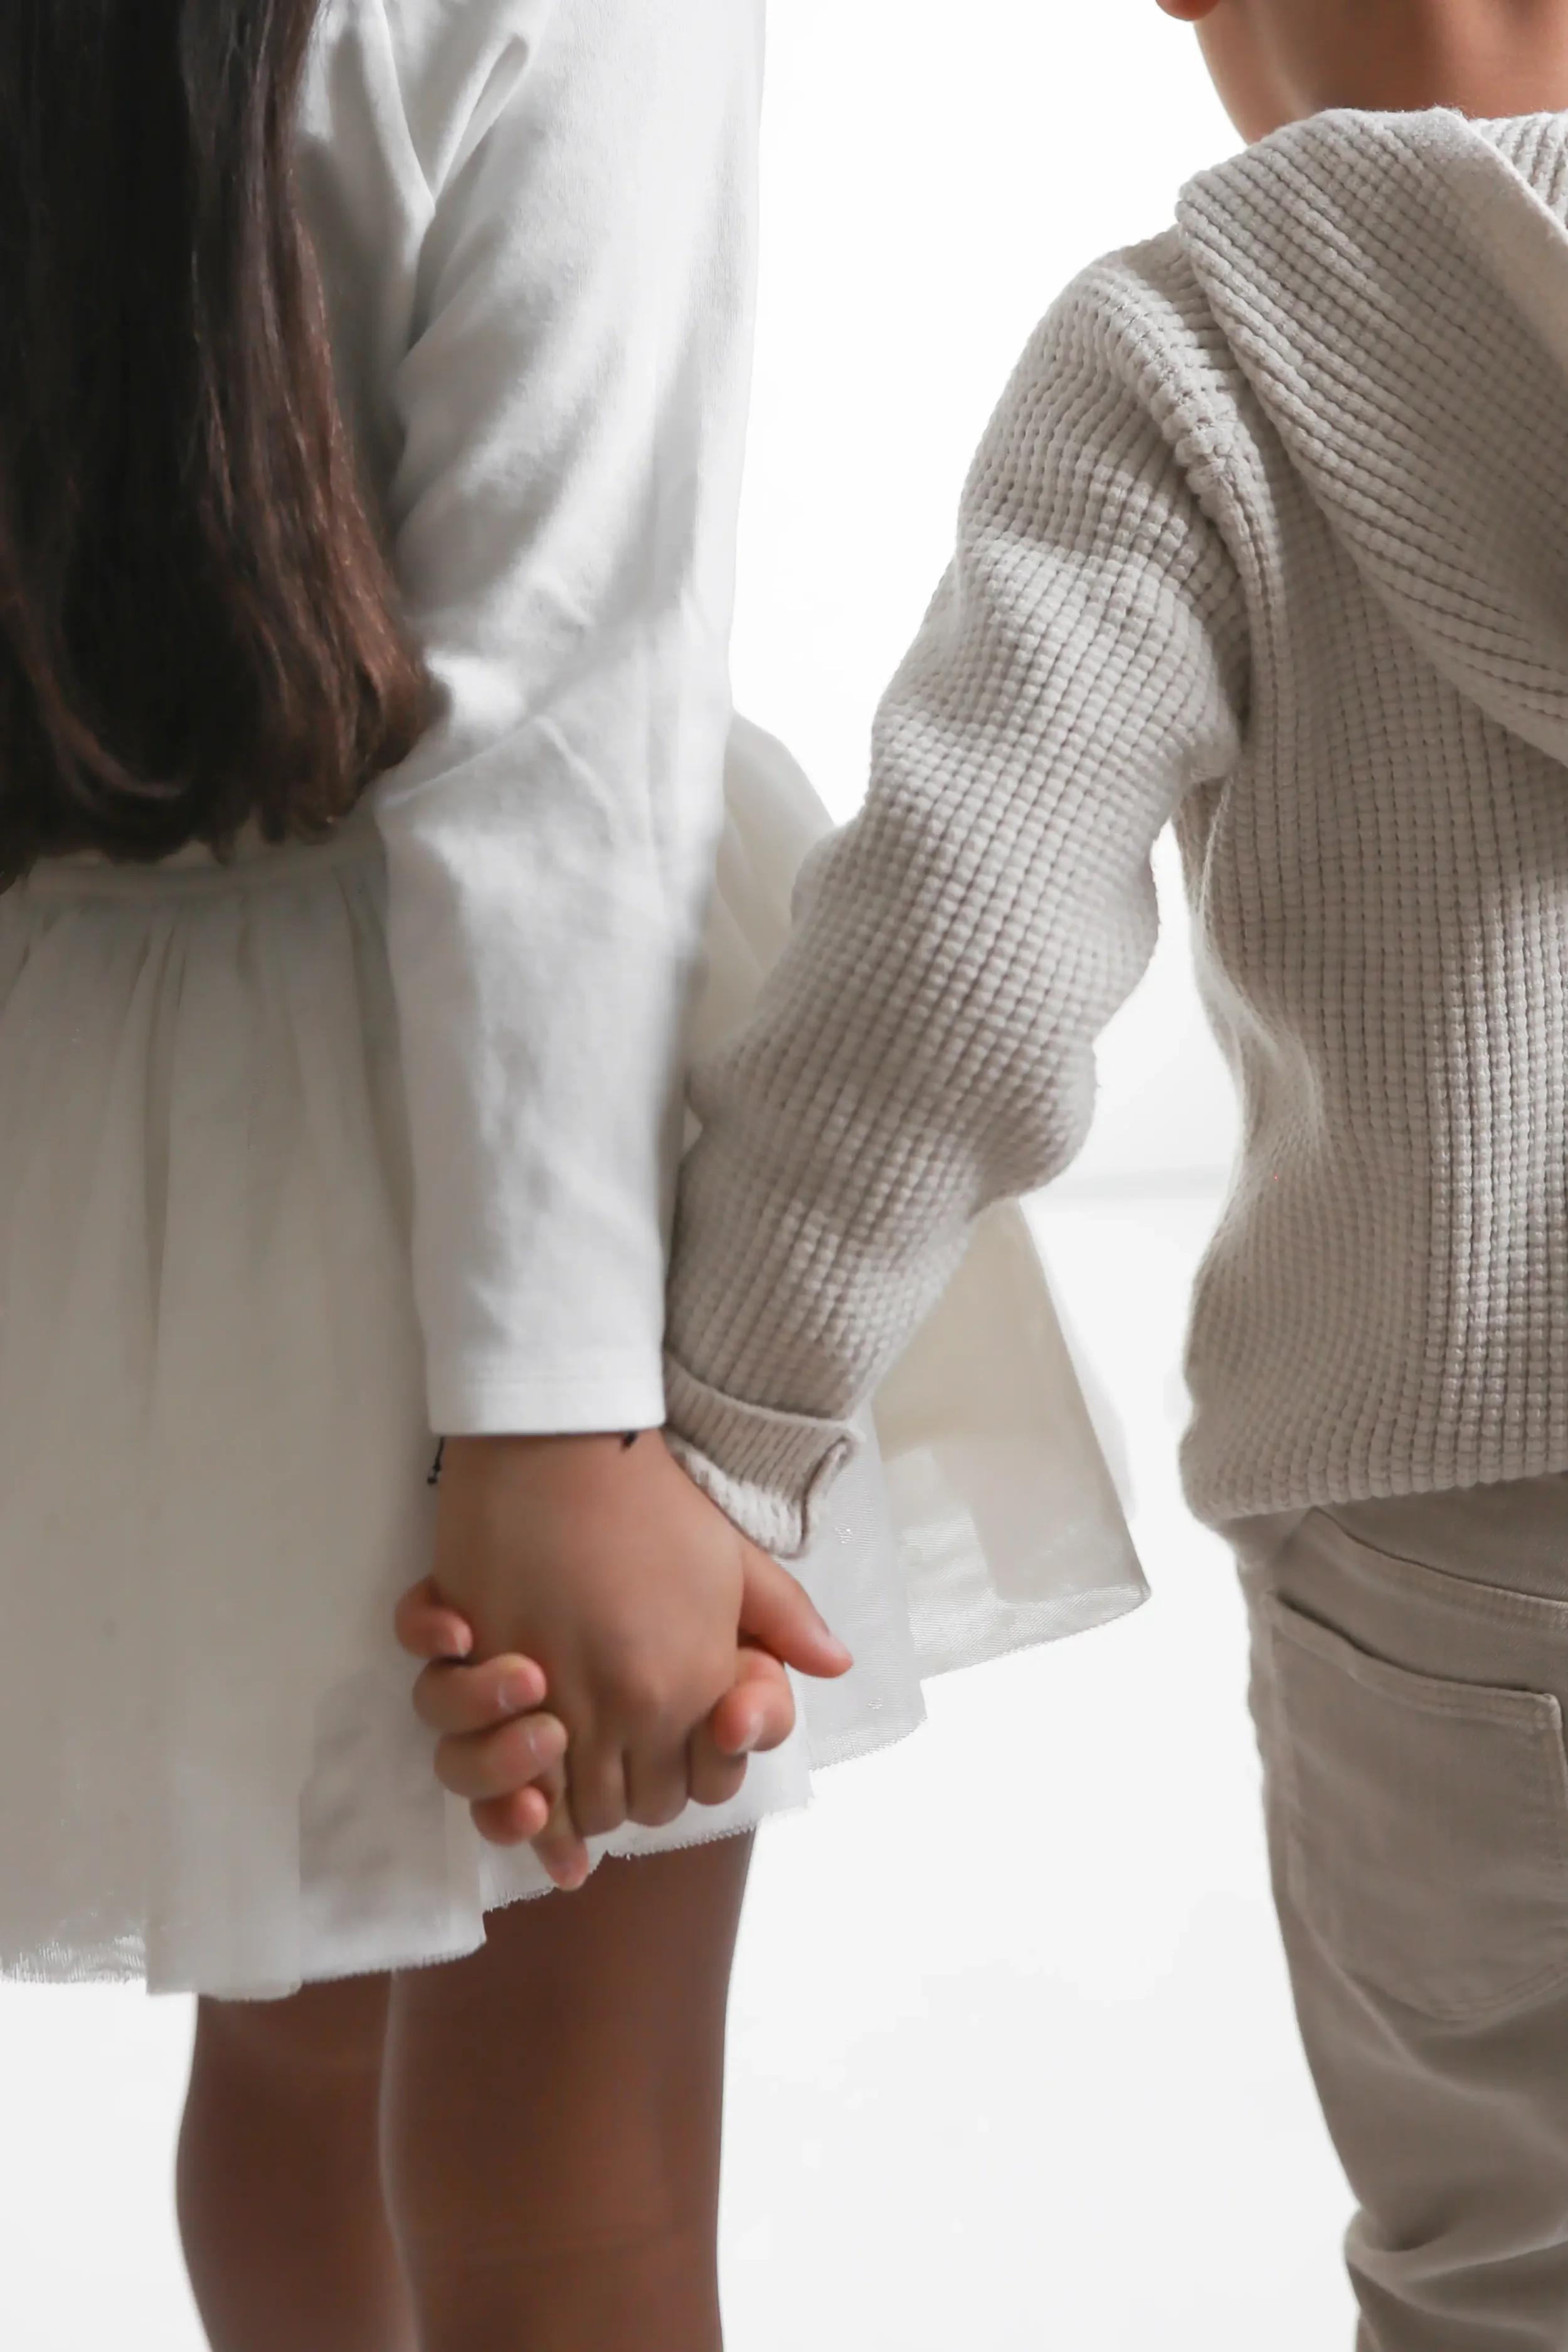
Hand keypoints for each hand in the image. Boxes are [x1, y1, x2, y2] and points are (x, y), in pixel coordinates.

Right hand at [423, 1431, 849, 1882]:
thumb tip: (836, 1663)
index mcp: (691, 1688)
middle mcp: (624, 1709)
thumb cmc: (654, 1499)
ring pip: (558, 1803)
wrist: (563, 1444)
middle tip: (613, 1756)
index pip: (694, 1791)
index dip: (683, 1780)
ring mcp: (549, 1698)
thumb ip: (788, 1620)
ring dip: (560, 1797)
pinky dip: (500, 1785)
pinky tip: (510, 1771)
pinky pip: (484, 1766)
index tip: (667, 1754)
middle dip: (624, 1795)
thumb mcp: (737, 1558)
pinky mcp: (482, 1676)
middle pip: (626, 1810)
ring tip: (563, 1760)